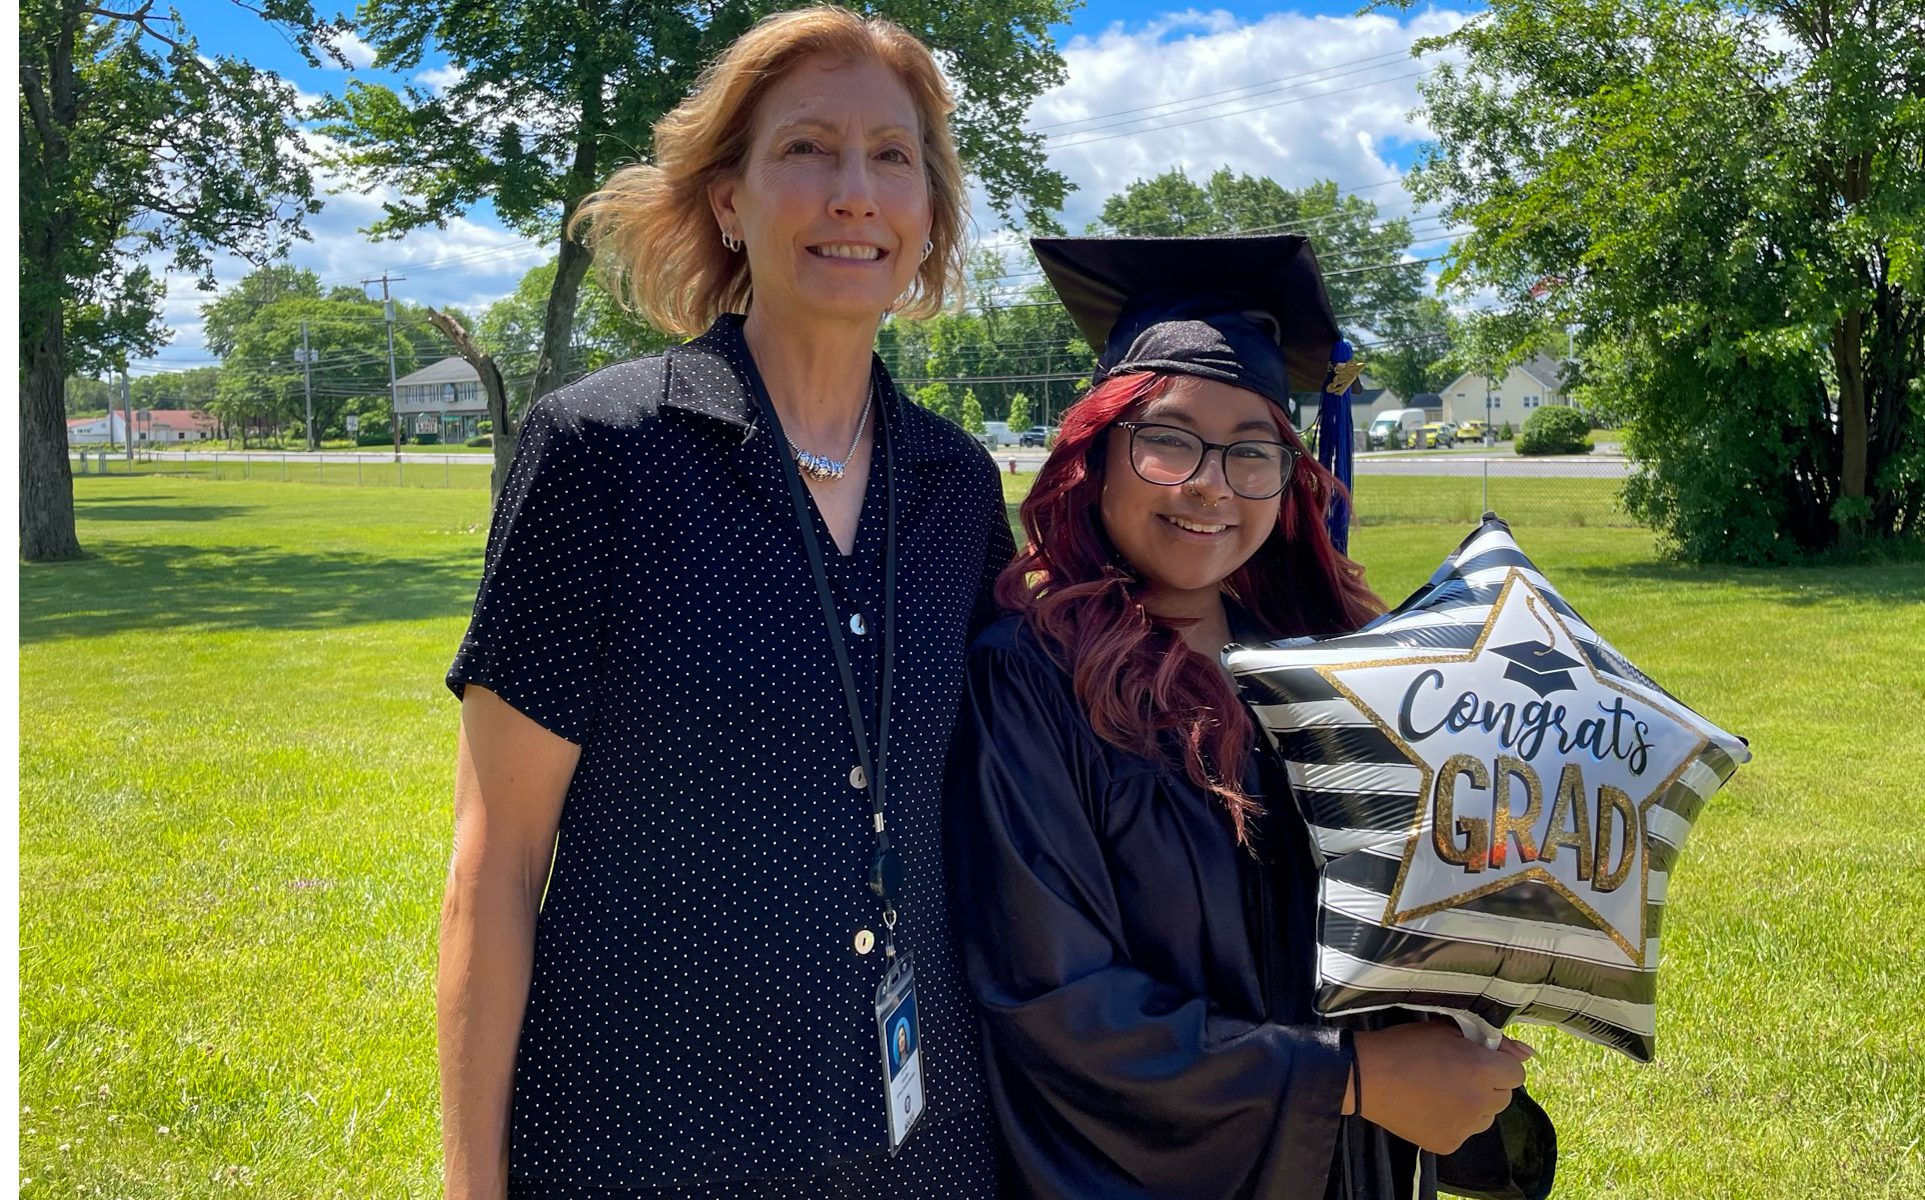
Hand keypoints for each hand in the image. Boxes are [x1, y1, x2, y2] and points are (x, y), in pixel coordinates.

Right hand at [1349, 1022, 1534, 1153]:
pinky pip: (1465, 1132)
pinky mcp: (1448, 1143)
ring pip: (1486, 1117)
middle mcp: (1479, 1102)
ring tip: (1441, 1091)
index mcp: (1482, 1070)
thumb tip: (1529, 1054)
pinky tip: (1430, 1106)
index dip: (1497, 1064)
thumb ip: (1492, 1042)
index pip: (1516, 1073)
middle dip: (1488, 1085)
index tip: (1476, 1060)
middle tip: (1456, 1074)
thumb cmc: (1406, 1046)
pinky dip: (1454, 1121)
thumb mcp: (1449, 1031)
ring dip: (1474, 1104)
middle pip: (1504, 1097)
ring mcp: (1464, 1127)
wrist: (1365, 1076)